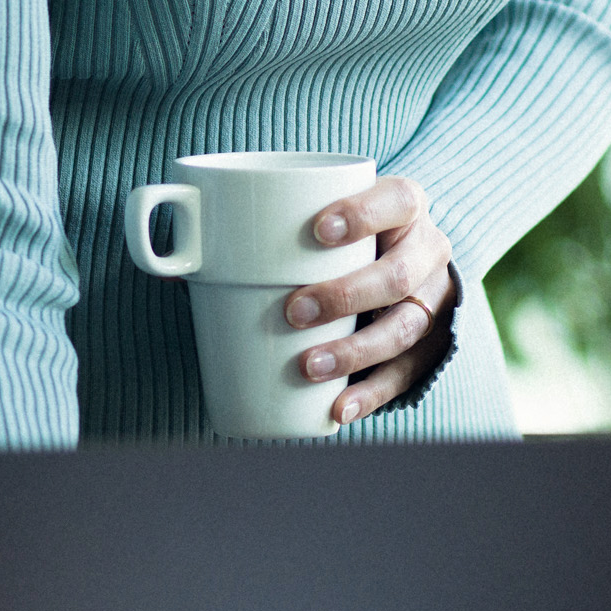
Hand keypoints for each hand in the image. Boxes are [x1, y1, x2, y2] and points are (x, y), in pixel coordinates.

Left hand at [287, 175, 457, 423]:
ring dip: (355, 351)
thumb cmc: (344, 235)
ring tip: (309, 367)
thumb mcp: (325, 215)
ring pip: (404, 328)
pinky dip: (369, 394)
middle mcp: (428, 252)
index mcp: (405, 209)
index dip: (363, 214)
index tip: (317, 231)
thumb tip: (178, 262)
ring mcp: (433, 300)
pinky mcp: (429, 345)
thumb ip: (270, 228)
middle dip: (345, 296)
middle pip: (398, 275)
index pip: (399, 201)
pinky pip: (405, 374)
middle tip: (293, 311)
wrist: (398, 259)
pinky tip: (338, 408)